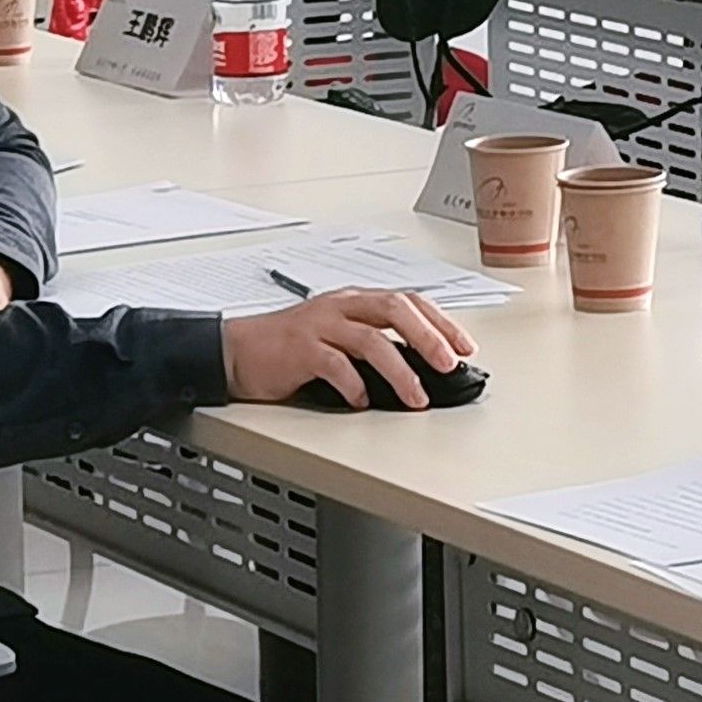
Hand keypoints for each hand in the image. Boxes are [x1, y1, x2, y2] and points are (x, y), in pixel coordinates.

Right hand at [225, 288, 477, 408]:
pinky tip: (362, 401)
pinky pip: (334, 364)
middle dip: (428, 337)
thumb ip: (374, 345)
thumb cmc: (290, 348)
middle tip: (449, 365)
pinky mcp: (299, 349)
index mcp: (355, 301)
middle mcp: (340, 307)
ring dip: (400, 370)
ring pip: (370, 340)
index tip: (465, 347)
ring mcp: (319, 326)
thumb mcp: (338, 337)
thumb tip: (420, 370)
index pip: (409, 301)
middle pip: (395, 309)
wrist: (236, 351)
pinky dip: (354, 384)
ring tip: (416, 396)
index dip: (440, 322)